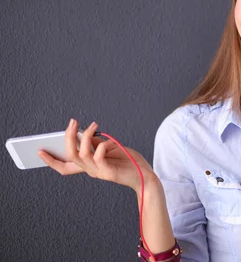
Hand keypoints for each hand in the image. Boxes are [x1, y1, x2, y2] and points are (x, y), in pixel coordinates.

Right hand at [38, 119, 156, 193]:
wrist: (145, 175)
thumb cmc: (129, 161)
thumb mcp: (111, 149)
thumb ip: (97, 144)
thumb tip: (85, 134)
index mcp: (88, 166)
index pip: (64, 167)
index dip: (51, 161)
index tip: (38, 151)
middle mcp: (91, 170)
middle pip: (70, 156)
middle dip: (68, 137)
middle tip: (73, 122)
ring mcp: (99, 172)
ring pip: (81, 155)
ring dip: (85, 137)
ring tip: (94, 125)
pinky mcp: (109, 172)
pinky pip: (98, 158)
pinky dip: (101, 146)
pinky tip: (108, 141)